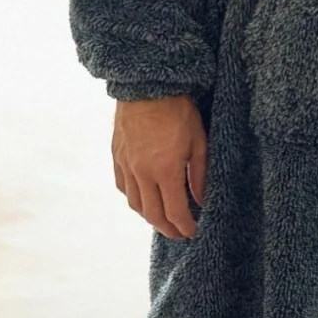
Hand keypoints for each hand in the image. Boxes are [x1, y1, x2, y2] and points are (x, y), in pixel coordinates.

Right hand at [112, 96, 207, 239]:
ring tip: (163, 218)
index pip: (174, 212)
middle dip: (168, 229)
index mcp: (164, 170)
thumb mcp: (198, 141)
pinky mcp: (117, 156)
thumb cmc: (178, 109)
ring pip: (135, 203)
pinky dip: (134, 198)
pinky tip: (144, 198)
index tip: (194, 232)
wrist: (147, 85)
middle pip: (152, 214)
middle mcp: (141, 172)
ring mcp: (126, 165)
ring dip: (150, 216)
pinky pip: (122, 187)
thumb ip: (199, 175)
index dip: (185, 227)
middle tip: (180, 233)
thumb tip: (200, 201)